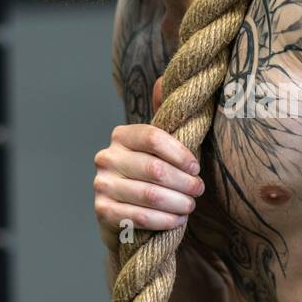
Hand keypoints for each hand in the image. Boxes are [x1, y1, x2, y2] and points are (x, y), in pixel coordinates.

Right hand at [94, 77, 204, 250]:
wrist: (124, 210)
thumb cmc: (149, 173)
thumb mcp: (159, 146)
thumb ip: (164, 115)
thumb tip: (162, 79)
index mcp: (122, 135)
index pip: (154, 137)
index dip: (180, 153)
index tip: (197, 168)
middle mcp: (106, 157)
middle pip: (155, 169)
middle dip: (184, 183)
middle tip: (199, 191)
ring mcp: (102, 184)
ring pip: (150, 195)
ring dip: (177, 204)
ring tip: (190, 207)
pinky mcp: (102, 211)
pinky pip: (138, 216)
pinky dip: (163, 220)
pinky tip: (177, 221)